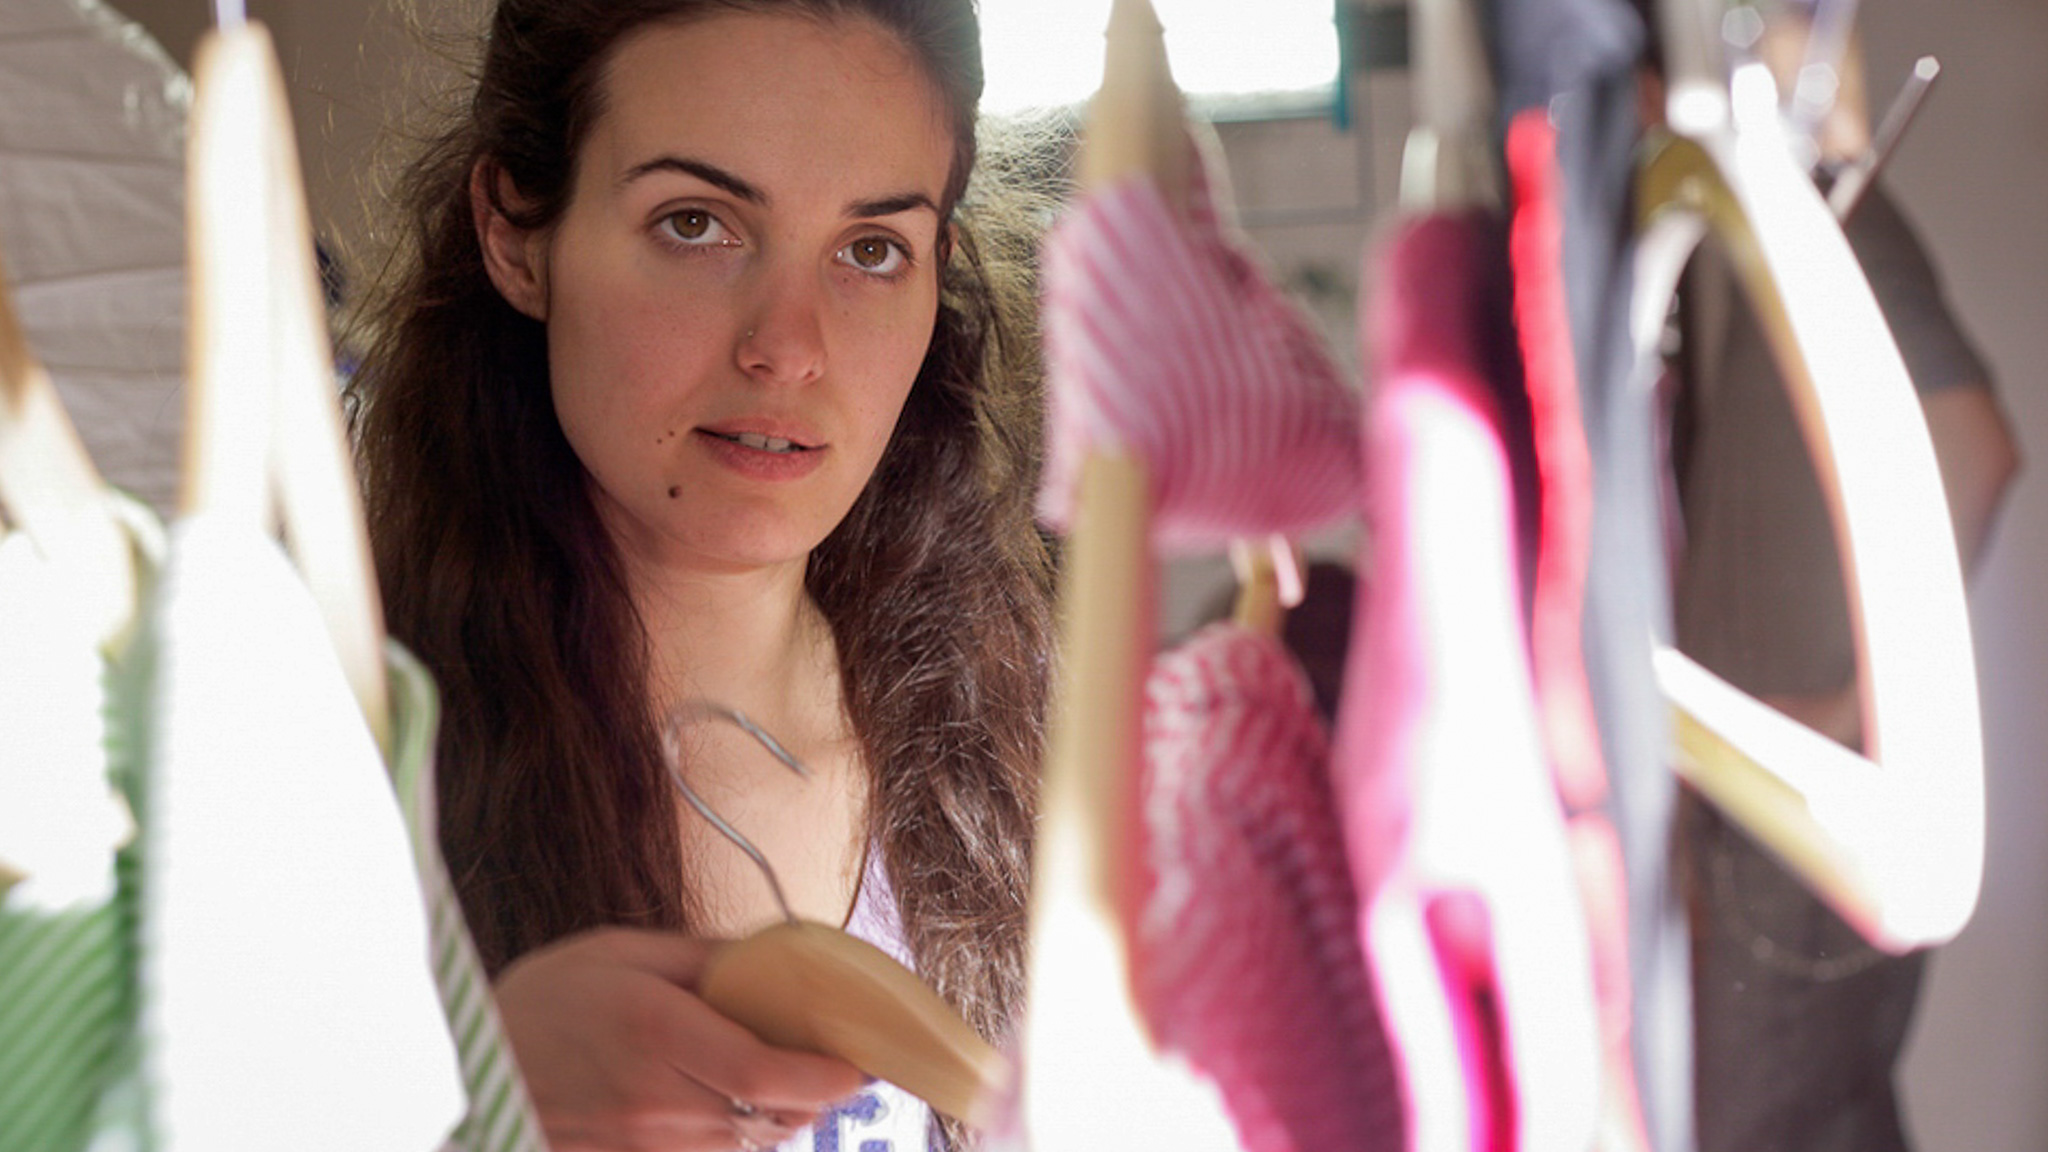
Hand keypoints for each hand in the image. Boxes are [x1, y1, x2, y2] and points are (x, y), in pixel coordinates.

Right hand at [494, 927, 868, 1150]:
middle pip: (768, 1118)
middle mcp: (654, 1099)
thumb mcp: (621, 951)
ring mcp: (640, 1144)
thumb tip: (774, 960)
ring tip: (779, 1082)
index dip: (825, 1078)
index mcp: (656, 1031)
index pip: (766, 1074)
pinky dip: (734, 1142)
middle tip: (830, 1066)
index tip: (857, 1065)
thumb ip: (703, 958)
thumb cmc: (545, 999)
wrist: (470, 1064)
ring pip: (744, 1148)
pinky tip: (727, 1110)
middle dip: (811, 1096)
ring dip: (776, 1120)